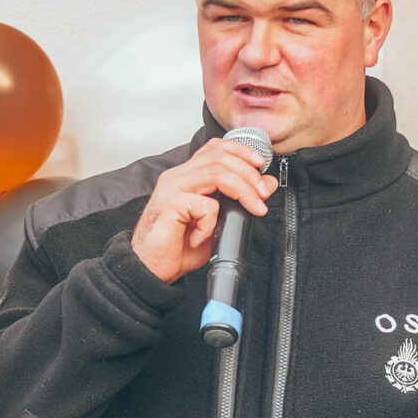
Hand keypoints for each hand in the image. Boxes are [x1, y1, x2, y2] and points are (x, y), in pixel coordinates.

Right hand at [128, 138, 278, 284]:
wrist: (151, 269)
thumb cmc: (177, 247)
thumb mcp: (217, 222)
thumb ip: (239, 201)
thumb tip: (266, 185)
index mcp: (187, 176)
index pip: (216, 148)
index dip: (241, 151)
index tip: (261, 164)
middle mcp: (178, 177)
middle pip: (220, 157)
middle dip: (249, 174)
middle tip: (262, 195)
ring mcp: (172, 188)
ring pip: (217, 173)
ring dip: (243, 190)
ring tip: (253, 208)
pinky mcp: (169, 204)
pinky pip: (205, 205)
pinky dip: (211, 223)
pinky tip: (202, 238)